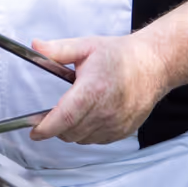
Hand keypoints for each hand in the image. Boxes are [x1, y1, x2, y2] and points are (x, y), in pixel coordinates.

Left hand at [27, 33, 171, 144]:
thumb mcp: (86, 46)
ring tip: (73, 111)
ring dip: (71, 131)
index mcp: (93, 89)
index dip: (46, 128)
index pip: (64, 117)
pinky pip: (97, 140)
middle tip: (50, 116)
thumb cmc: (121, 56)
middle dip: (55, 128)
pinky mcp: (123, 131)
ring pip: (82, 139)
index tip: (34, 132)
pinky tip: (89, 117)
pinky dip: (87, 134)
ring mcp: (116, 124)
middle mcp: (106, 111)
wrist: (153, 65)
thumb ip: (58, 50)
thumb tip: (35, 46)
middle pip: (70, 132)